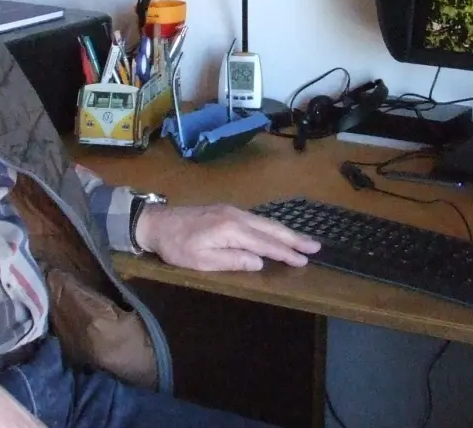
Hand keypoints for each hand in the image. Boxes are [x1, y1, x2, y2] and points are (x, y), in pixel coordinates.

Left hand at [135, 203, 320, 271]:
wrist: (156, 223)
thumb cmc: (176, 246)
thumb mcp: (200, 261)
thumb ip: (231, 260)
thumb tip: (259, 261)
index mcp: (231, 230)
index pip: (264, 244)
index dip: (285, 253)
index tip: (304, 260)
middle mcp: (236, 216)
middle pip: (270, 229)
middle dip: (294, 238)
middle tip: (316, 247)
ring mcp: (232, 211)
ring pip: (265, 222)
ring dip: (286, 232)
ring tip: (304, 240)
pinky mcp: (227, 211)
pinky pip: (257, 219)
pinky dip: (272, 226)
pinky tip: (278, 232)